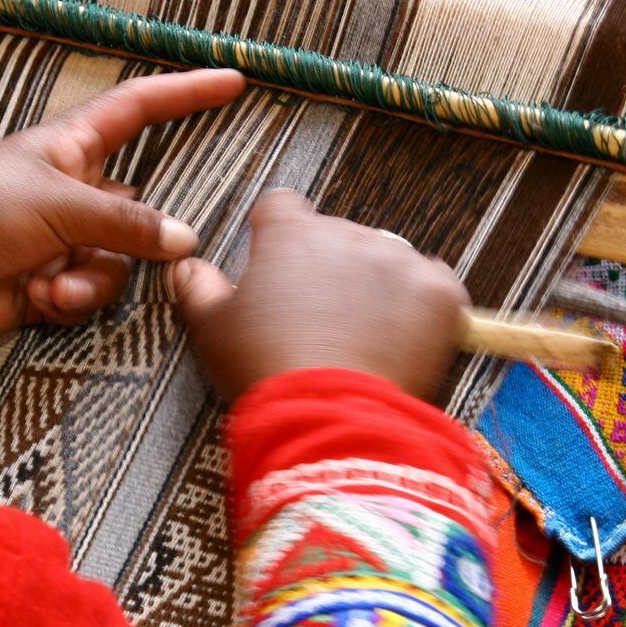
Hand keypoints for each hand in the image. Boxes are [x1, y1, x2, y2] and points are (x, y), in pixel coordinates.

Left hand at [0, 69, 246, 340]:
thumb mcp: (58, 205)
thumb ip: (126, 223)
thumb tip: (185, 240)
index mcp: (71, 147)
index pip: (140, 108)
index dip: (185, 93)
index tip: (233, 80)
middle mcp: (74, 190)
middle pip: (139, 207)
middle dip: (139, 236)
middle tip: (137, 248)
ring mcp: (65, 238)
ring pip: (121, 261)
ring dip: (92, 279)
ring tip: (54, 282)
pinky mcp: (53, 282)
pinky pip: (92, 292)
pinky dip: (71, 299)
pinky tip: (38, 298)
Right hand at [171, 190, 468, 401]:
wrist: (331, 418)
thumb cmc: (264, 370)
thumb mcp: (213, 331)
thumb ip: (198, 289)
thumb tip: (186, 267)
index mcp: (290, 235)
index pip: (281, 208)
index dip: (276, 235)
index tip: (276, 266)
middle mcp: (347, 234)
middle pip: (337, 236)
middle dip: (330, 269)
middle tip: (320, 320)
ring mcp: (399, 260)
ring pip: (386, 260)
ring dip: (376, 286)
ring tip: (363, 338)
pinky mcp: (439, 292)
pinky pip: (434, 286)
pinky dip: (422, 307)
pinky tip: (402, 340)